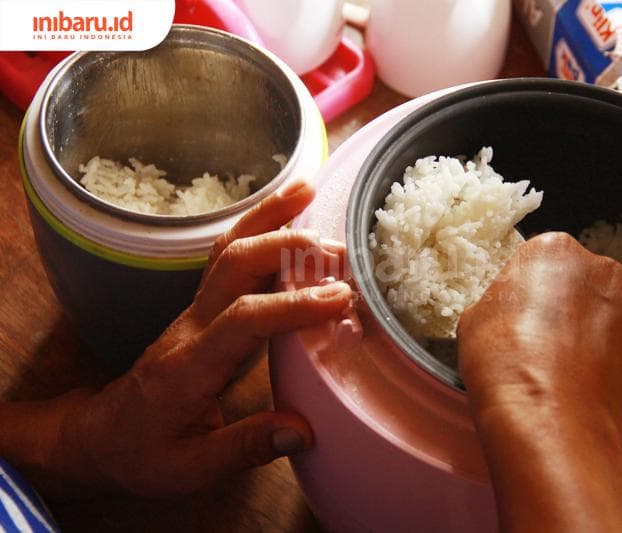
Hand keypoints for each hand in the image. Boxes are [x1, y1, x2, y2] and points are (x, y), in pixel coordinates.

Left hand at [4, 180, 351, 496]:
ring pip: (229, 248)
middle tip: (340, 251)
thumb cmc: (142, 452)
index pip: (242, 319)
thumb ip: (245, 447)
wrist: (102, 434)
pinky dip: (260, 226)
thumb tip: (302, 430)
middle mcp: (192, 325)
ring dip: (268, 215)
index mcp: (190, 365)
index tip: (339, 298)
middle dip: (287, 247)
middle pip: (233, 264)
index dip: (292, 303)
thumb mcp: (189, 467)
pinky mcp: (205, 306)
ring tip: (309, 188)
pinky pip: (230, 256)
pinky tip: (286, 212)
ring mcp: (196, 309)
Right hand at [458, 232, 621, 531]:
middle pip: (592, 287)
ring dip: (608, 342)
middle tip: (555, 352)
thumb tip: (514, 311)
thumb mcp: (477, 319)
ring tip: (580, 378)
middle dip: (579, 314)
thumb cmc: (504, 367)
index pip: (549, 263)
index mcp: (556, 251)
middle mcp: (606, 270)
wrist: (545, 420)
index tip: (529, 321)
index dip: (537, 296)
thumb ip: (506, 300)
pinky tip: (605, 393)